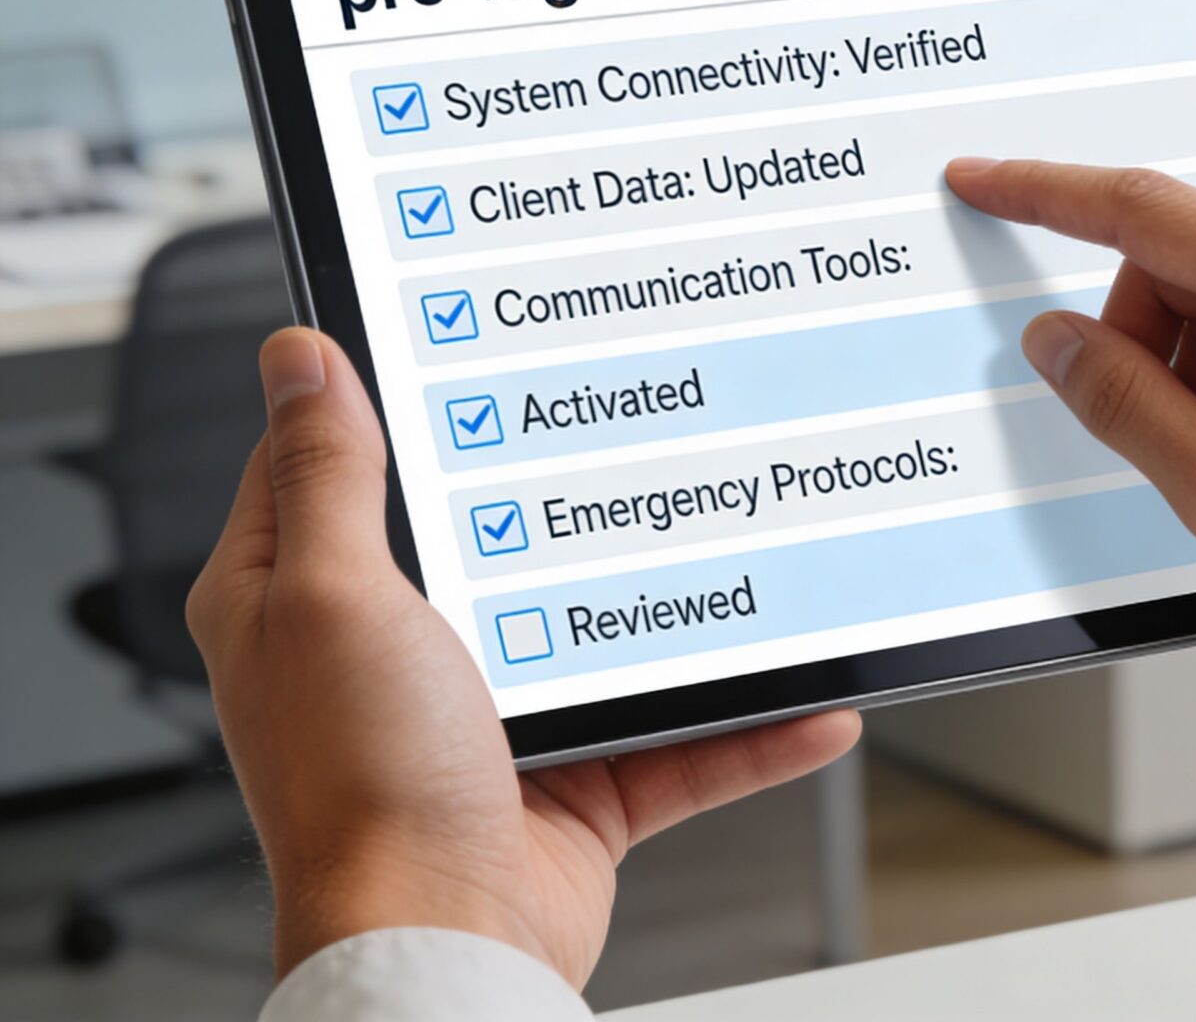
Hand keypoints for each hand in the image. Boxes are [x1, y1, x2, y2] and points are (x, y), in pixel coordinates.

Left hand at [188, 328, 860, 985]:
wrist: (443, 944)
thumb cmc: (360, 791)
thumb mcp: (333, 595)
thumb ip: (332, 475)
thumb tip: (301, 359)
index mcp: (306, 599)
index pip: (340, 463)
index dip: (398, 394)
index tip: (470, 332)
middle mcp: (394, 656)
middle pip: (501, 537)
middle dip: (577, 493)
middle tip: (648, 422)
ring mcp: (492, 720)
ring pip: (609, 636)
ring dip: (691, 615)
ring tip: (755, 557)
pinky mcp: (575, 784)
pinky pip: (686, 742)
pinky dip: (754, 728)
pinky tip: (812, 702)